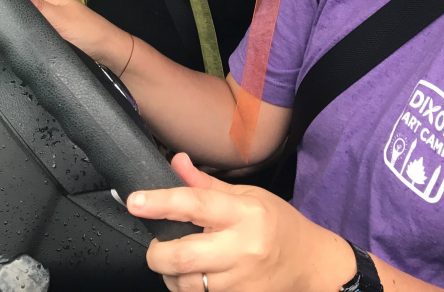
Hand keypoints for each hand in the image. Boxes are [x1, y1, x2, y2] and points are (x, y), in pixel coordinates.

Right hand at [18, 0, 131, 67]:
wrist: (107, 53)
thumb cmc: (88, 33)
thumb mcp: (59, 18)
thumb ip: (37, 5)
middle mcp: (46, 4)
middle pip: (19, 5)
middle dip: (10, 14)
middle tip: (1, 28)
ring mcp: (48, 19)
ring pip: (26, 20)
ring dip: (19, 26)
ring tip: (9, 37)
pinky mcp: (51, 33)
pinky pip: (34, 31)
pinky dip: (29, 35)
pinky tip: (23, 43)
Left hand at [128, 153, 354, 291]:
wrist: (308, 263)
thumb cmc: (278, 224)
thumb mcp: (248, 195)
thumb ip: (206, 185)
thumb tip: (175, 163)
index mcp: (244, 214)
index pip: (194, 205)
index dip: (159, 202)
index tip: (135, 201)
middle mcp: (242, 249)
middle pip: (181, 256)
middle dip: (156, 252)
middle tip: (156, 245)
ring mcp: (240, 281)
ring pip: (185, 284)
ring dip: (170, 274)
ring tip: (179, 261)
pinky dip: (187, 288)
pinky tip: (196, 276)